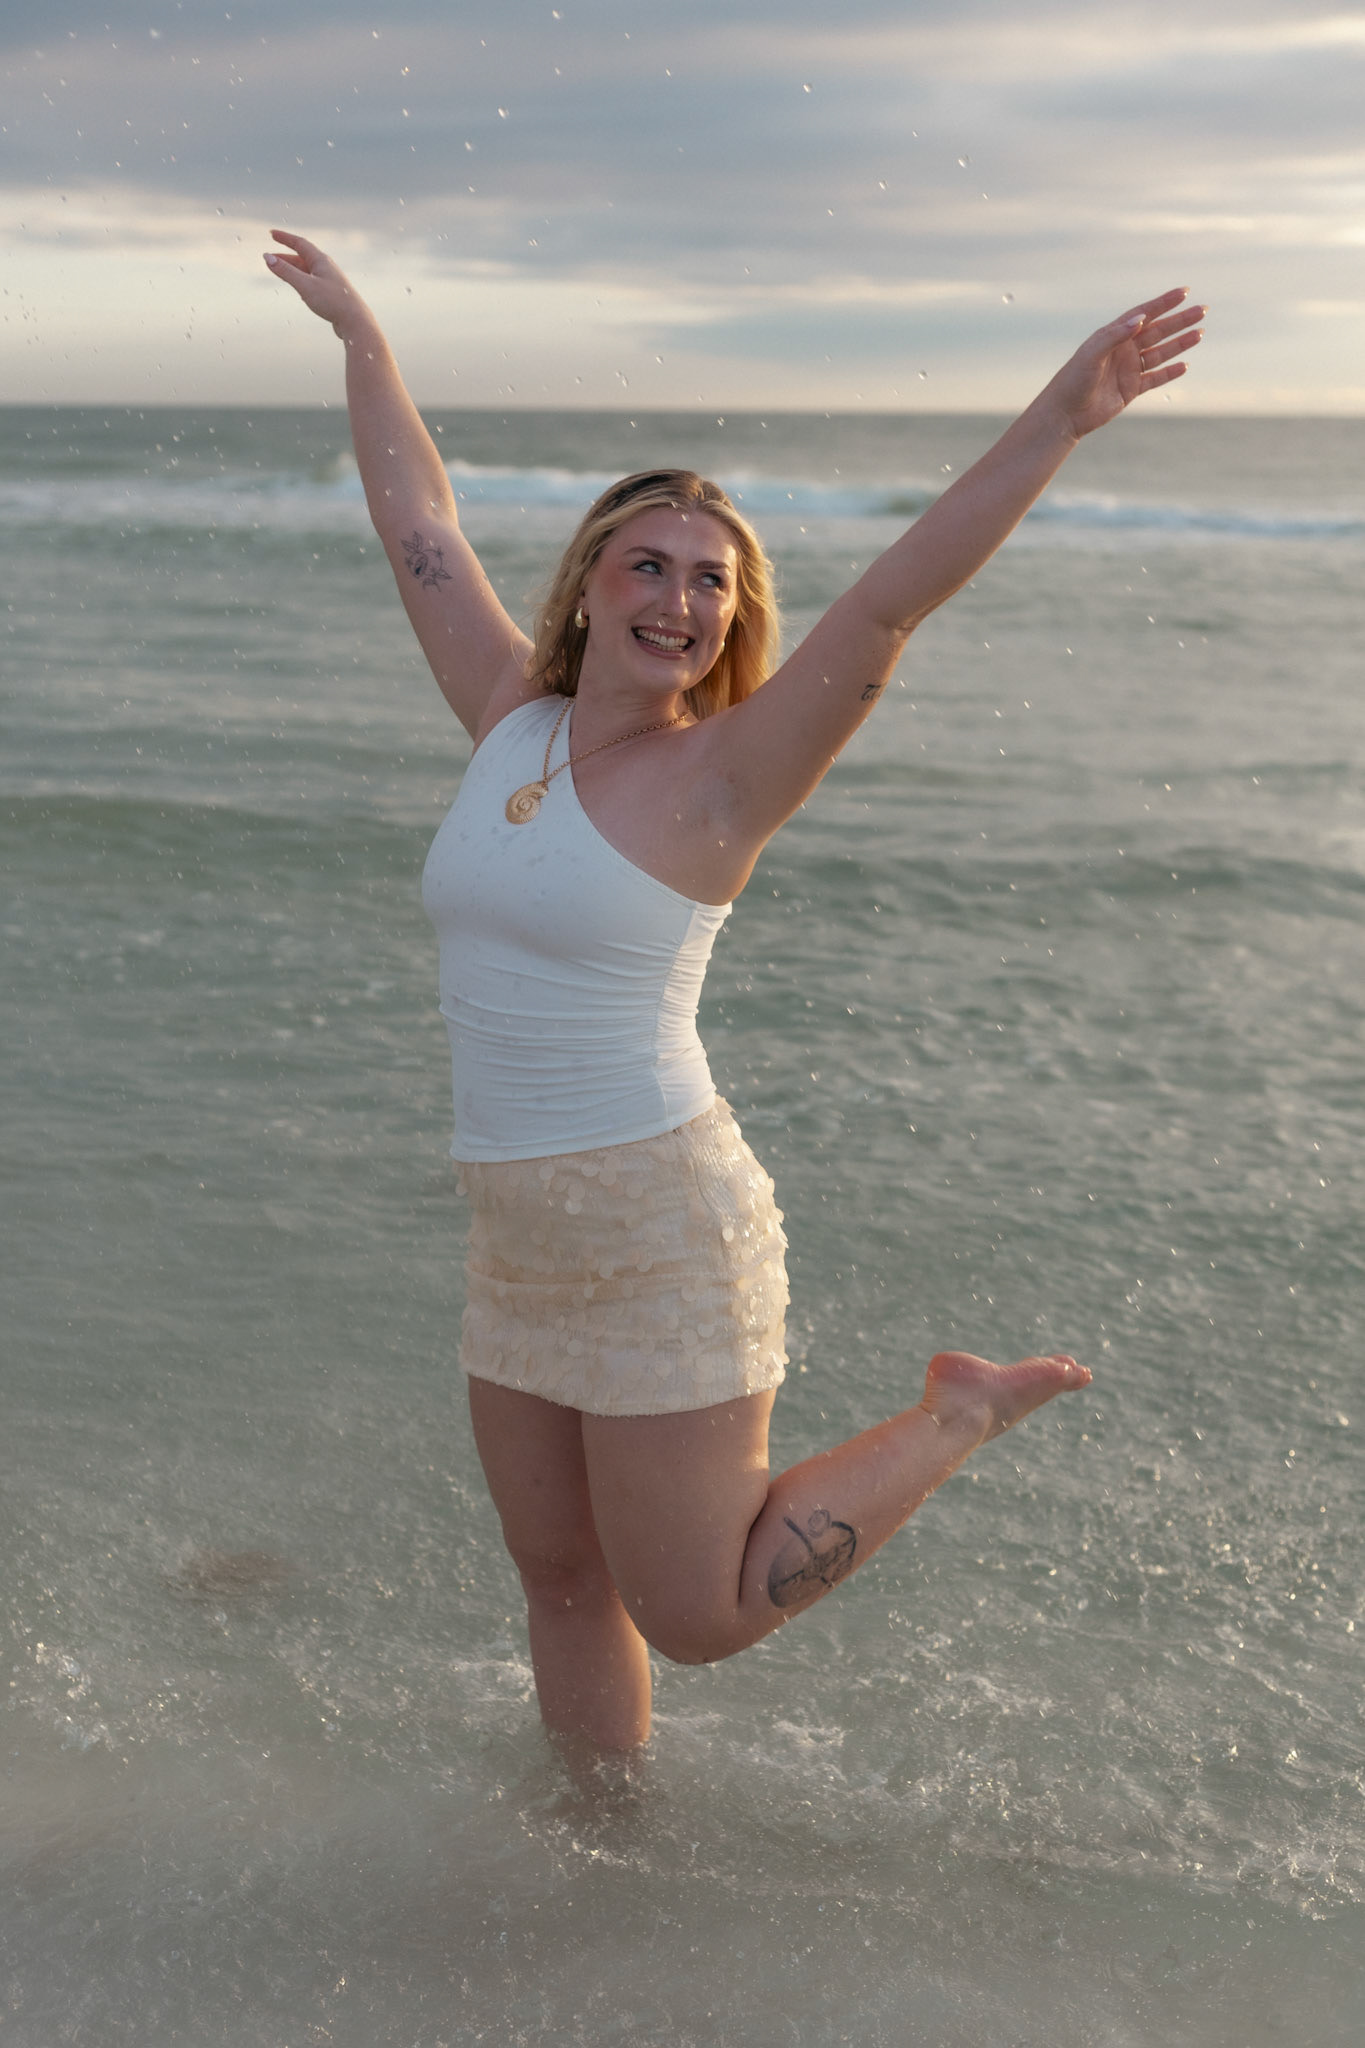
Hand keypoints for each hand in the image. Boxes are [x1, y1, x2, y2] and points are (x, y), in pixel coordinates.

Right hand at [262, 229, 366, 335]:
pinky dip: (301, 280)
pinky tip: (299, 289)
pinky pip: (312, 281)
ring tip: (279, 271)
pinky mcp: (331, 293)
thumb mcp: (305, 285)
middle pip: (302, 257)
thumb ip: (285, 272)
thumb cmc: (332, 302)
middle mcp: (326, 267)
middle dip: (284, 257)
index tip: (272, 233)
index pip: (299, 243)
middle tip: (269, 258)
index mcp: (321, 260)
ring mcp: (329, 280)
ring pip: (306, 270)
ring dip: (292, 269)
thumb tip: (267, 257)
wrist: (355, 321)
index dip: (284, 238)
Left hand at [1044, 288, 1204, 439]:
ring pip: (1160, 353)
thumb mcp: (1092, 354)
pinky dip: (1170, 372)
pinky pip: (1155, 378)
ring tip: (1200, 333)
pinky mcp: (1131, 390)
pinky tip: (1185, 365)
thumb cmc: (1073, 380)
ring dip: (1180, 343)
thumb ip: (1115, 336)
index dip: (1164, 303)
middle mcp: (1123, 350)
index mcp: (1114, 336)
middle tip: (1203, 310)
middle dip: (1180, 320)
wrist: (1065, 414)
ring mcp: (1128, 369)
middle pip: (1158, 331)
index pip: (1144, 314)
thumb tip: (1140, 319)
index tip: (1185, 292)